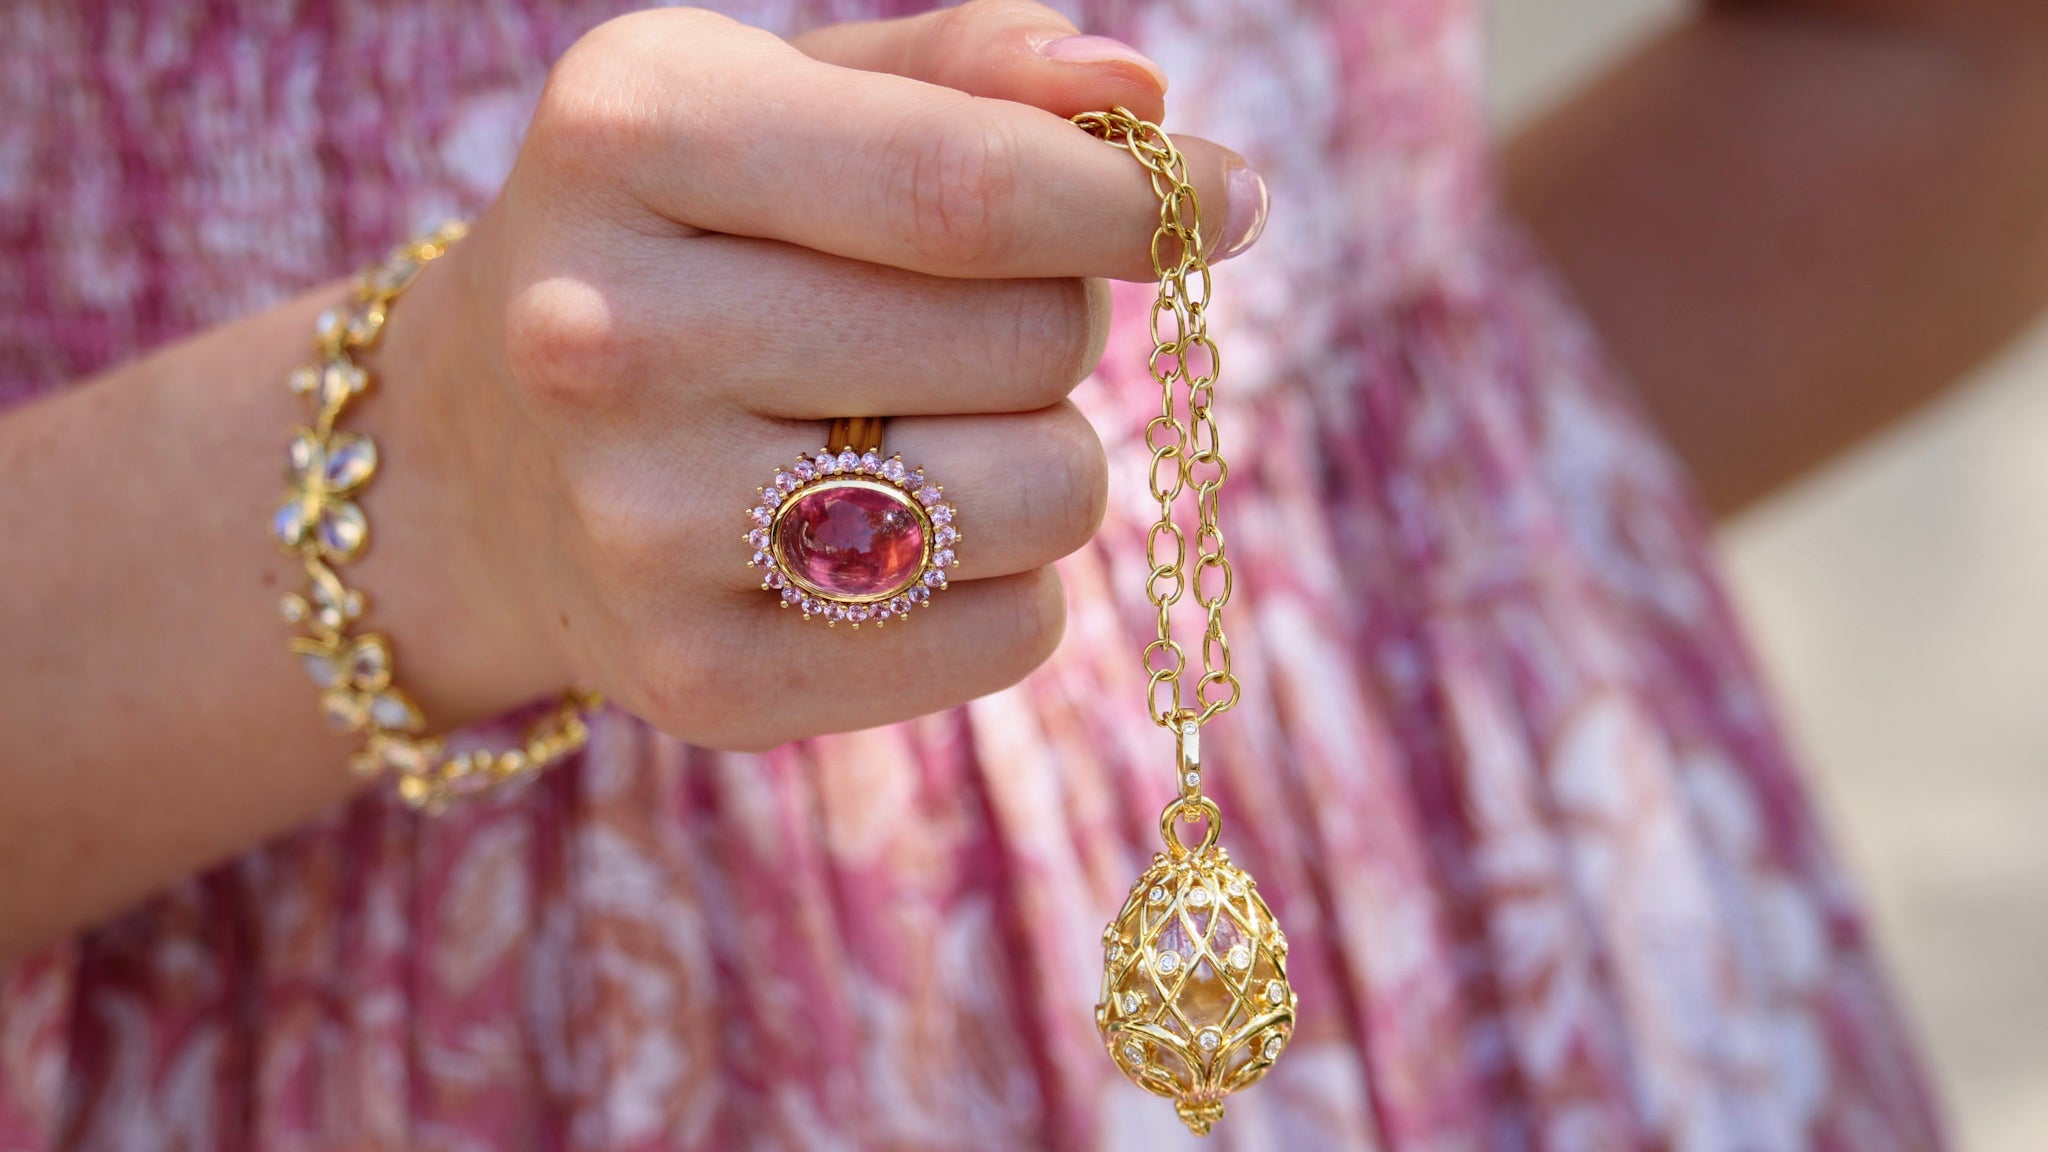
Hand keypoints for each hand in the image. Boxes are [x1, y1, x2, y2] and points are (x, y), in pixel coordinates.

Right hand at [386, 1, 1265, 749]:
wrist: (475, 464)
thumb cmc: (676, 244)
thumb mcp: (774, 97)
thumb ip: (965, 71)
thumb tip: (1146, 93)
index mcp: (630, 138)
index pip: (966, 187)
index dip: (1139, 202)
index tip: (1228, 204)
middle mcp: (609, 339)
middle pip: (1031, 342)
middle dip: (1060, 321)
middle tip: (967, 323)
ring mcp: (643, 528)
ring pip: (1045, 496)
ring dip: (1043, 453)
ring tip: (925, 427)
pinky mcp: (702, 679)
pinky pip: (1009, 635)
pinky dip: (1008, 581)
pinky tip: (903, 538)